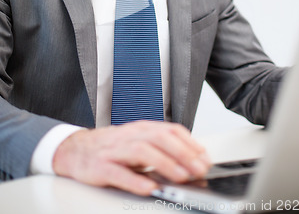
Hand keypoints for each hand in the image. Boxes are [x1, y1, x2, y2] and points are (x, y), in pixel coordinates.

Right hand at [52, 121, 210, 195]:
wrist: (76, 150)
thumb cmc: (112, 148)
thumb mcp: (138, 142)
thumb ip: (160, 149)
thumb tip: (190, 161)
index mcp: (142, 128)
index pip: (170, 129)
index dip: (190, 143)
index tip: (205, 158)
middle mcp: (130, 135)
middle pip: (160, 138)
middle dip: (183, 153)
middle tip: (198, 169)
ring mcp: (115, 150)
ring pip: (142, 151)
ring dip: (165, 163)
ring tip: (180, 177)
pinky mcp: (101, 166)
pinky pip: (119, 173)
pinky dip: (136, 180)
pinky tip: (149, 188)